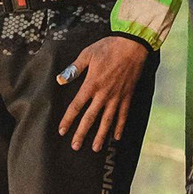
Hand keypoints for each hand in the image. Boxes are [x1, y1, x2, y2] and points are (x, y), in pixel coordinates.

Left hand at [58, 35, 151, 152]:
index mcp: (91, 84)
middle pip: (90, 118)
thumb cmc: (108, 48)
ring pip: (107, 120)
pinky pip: (123, 114)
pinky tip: (116, 136)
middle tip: (76, 146)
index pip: (76, 106)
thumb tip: (60, 80)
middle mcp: (103, 94)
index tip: (62, 131)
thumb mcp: (87, 54)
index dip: (68, 120)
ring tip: (95, 148)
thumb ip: (73, 69)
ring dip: (101, 135)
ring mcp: (116, 97)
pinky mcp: (127, 96)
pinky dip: (119, 126)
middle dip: (82, 133)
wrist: (132, 46)